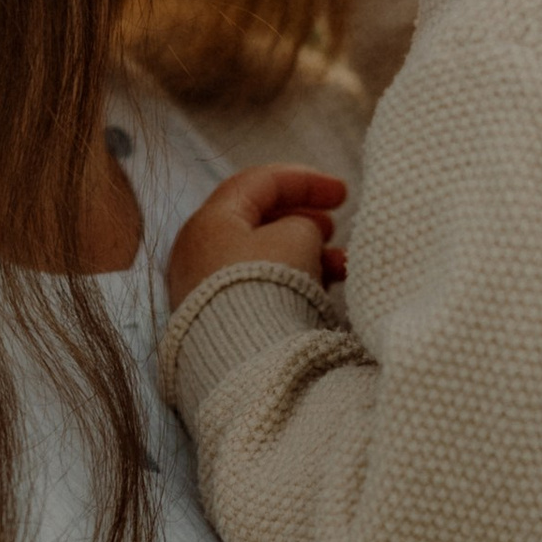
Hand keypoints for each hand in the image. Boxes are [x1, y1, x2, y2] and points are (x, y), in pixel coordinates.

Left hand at [166, 166, 348, 312]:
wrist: (241, 360)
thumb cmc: (266, 288)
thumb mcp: (297, 237)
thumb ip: (303, 223)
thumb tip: (303, 235)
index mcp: (210, 220)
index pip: (259, 183)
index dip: (306, 180)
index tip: (343, 194)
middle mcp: (198, 251)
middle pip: (257, 221)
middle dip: (302, 221)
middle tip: (333, 228)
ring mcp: (203, 288)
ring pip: (262, 258)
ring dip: (304, 255)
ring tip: (339, 267)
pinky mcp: (216, 319)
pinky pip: (256, 287)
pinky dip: (288, 282)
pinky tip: (319, 293)